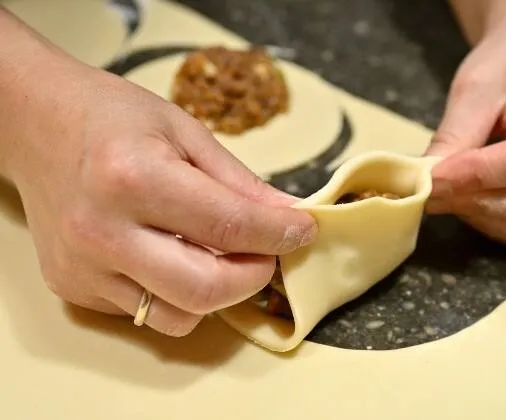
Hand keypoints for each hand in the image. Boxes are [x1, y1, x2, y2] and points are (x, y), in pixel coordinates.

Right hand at [5, 57, 316, 335]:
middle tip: (267, 254)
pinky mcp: (73, 287)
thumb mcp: (185, 131)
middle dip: (254, 278)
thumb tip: (287, 218)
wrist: (36, 124)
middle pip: (204, 290)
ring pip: (177, 316)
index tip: (303, 231)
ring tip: (217, 254)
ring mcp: (83, 267)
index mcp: (134, 177)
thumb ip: (239, 182)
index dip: (279, 234)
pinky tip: (170, 256)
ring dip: (215, 293)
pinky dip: (174, 293)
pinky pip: (144, 311)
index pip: (229, 227)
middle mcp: (102, 230)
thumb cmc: (113, 117)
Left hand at [425, 20, 505, 247]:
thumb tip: (428, 181)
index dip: (475, 176)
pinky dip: (499, 225)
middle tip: (431, 193)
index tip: (431, 179)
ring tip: (450, 195)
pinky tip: (472, 203)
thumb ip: (455, 134)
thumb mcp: (476, 85)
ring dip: (486, 218)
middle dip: (477, 203)